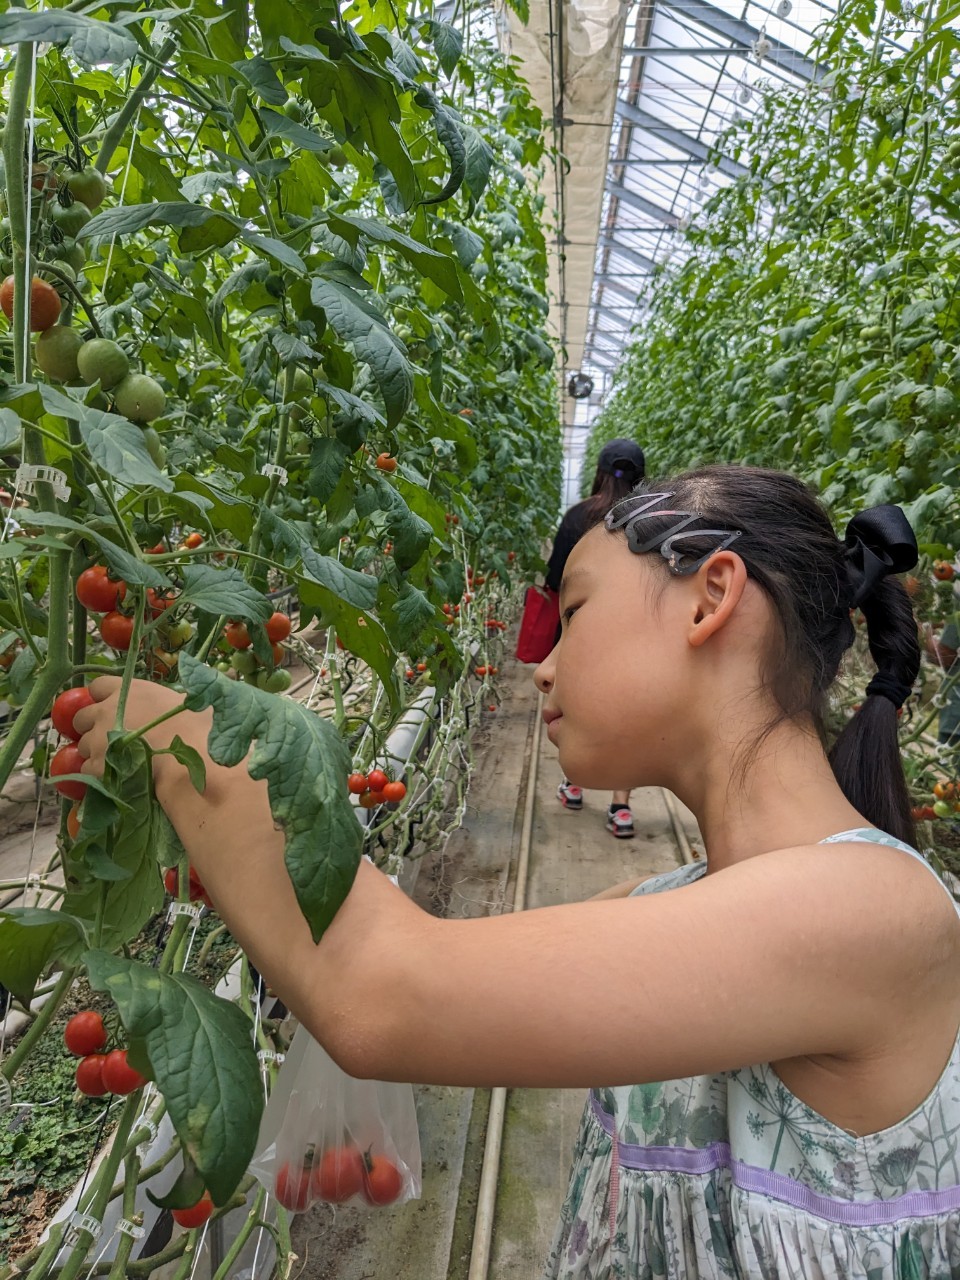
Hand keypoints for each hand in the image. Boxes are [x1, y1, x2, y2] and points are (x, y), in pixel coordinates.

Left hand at [74, 677, 190, 779]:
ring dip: (97, 753)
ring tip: (118, 762)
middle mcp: (106, 711)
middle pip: (81, 717)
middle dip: (91, 727)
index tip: (113, 708)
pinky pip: (88, 769)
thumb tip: (175, 703)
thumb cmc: (195, 727)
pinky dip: (99, 774)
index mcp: (127, 691)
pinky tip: (117, 777)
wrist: (189, 756)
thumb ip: (166, 701)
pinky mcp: (97, 765)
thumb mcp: (183, 701)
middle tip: (109, 738)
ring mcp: (97, 739)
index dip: (103, 698)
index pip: (98, 686)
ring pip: (84, 746)